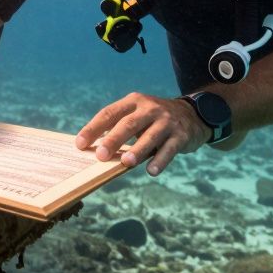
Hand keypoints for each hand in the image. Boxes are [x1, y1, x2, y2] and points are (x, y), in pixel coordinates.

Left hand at [74, 92, 210, 175]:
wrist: (193, 115)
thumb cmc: (154, 120)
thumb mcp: (137, 115)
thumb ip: (119, 128)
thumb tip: (95, 151)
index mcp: (133, 101)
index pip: (109, 113)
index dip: (93, 128)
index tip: (80, 144)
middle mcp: (150, 108)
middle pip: (128, 124)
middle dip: (113, 140)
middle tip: (100, 155)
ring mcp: (167, 121)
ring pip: (150, 136)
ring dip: (137, 150)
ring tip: (126, 163)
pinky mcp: (181, 135)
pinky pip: (169, 149)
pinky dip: (160, 160)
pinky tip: (151, 171)